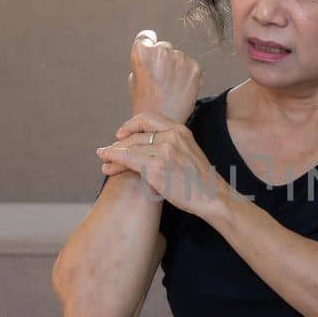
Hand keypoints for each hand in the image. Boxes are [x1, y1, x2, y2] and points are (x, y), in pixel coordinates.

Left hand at [97, 111, 226, 219]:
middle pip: (136, 135)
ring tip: (104, 162)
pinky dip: (115, 161)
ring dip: (113, 155)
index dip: (131, 125)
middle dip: (119, 144)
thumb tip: (148, 147)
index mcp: (181, 130)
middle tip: (107, 152)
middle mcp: (172, 136)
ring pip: (129, 147)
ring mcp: (164, 151)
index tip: (120, 133)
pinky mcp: (157, 167)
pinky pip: (129, 160)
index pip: (148, 118)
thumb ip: (172, 145)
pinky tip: (107, 165)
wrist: (213, 197)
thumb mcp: (189, 153)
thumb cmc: (200, 182)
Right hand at [128, 29, 201, 125]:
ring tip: (171, 87)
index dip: (148, 42)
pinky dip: (187, 75)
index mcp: (141, 52)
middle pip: (164, 47)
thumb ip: (143, 62)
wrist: (162, 121)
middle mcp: (161, 51)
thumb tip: (153, 51)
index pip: (146, 36)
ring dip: (176, 67)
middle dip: (163, 59)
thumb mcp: (134, 79)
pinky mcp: (194, 68)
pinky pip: (190, 66)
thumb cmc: (145, 102)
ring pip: (179, 57)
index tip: (151, 49)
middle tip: (161, 79)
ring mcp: (180, 58)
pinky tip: (180, 88)